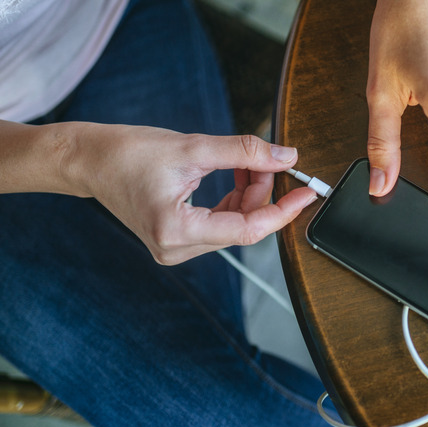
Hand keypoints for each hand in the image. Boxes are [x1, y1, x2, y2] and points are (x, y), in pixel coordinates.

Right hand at [61, 123, 315, 264]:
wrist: (89, 160)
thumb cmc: (127, 153)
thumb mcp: (192, 146)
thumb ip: (244, 152)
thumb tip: (286, 157)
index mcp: (176, 231)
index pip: (248, 230)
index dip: (283, 211)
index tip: (307, 193)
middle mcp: (176, 249)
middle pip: (243, 226)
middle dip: (263, 192)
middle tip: (270, 159)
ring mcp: (176, 249)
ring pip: (234, 225)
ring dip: (249, 195)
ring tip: (247, 162)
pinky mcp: (177, 240)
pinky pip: (220, 224)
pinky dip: (234, 199)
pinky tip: (235, 175)